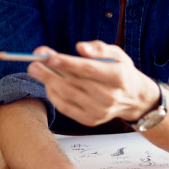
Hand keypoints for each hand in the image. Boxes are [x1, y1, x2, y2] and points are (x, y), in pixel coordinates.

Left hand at [27, 41, 158, 125]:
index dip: (68, 64)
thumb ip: (99, 48)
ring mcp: (100, 111)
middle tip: (33, 63)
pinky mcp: (91, 120)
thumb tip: (80, 47)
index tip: (50, 57)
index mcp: (118, 77)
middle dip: (51, 72)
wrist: (135, 99)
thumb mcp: (118, 54)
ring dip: (48, 83)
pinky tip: (47, 84)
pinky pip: (67, 108)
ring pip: (68, 95)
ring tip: (36, 70)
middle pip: (74, 83)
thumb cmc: (122, 72)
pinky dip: (54, 96)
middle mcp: (109, 96)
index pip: (88, 69)